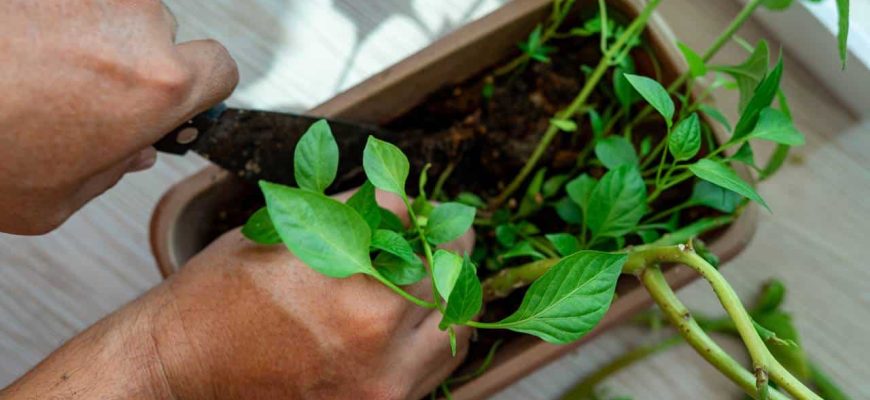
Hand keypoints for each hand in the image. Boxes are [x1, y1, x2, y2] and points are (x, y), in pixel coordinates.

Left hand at [0, 1, 237, 234]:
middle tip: (84, 95)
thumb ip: (113, 173)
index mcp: (157, 86)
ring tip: (35, 70)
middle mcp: (135, 24)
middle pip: (164, 36)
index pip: (222, 69)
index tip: (181, 97)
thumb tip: (131, 150)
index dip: (204, 87)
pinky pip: (71, 3)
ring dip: (89, 36)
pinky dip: (51, 19)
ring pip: (113, 12)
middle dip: (134, 63)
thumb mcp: (54, 200)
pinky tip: (17, 50)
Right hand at [1, 190, 473, 399]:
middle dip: (443, 236)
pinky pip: (438, 362)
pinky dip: (438, 330)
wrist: (179, 372)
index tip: (407, 198)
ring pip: (456, 318)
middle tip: (440, 226)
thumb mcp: (276, 234)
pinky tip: (422, 311)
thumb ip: (346, 213)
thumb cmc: (215, 301)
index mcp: (344, 274)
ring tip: (440, 266)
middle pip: (445, 264)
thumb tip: (395, 194)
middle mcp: (373, 329)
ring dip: (452, 284)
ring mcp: (383, 377)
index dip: (407, 199)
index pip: (407, 217)